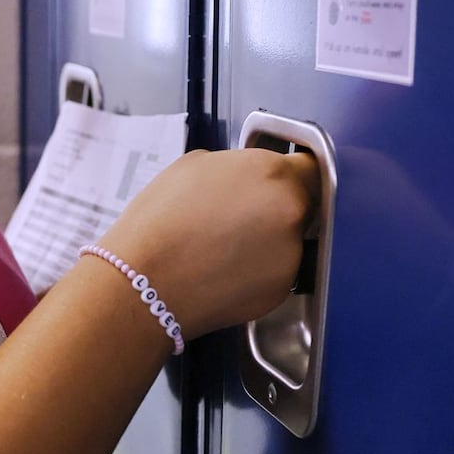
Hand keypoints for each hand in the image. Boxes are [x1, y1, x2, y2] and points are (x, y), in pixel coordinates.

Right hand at [100, 147, 319, 338]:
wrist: (144, 283)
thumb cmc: (160, 223)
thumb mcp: (195, 165)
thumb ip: (238, 166)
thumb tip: (250, 174)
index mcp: (272, 172)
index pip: (310, 165)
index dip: (293, 172)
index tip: (283, 178)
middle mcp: (290, 211)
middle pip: (303, 202)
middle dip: (278, 205)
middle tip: (241, 214)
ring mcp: (290, 253)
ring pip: (290, 238)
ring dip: (270, 239)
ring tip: (226, 244)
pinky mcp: (282, 289)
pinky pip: (279, 270)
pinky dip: (260, 269)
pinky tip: (226, 267)